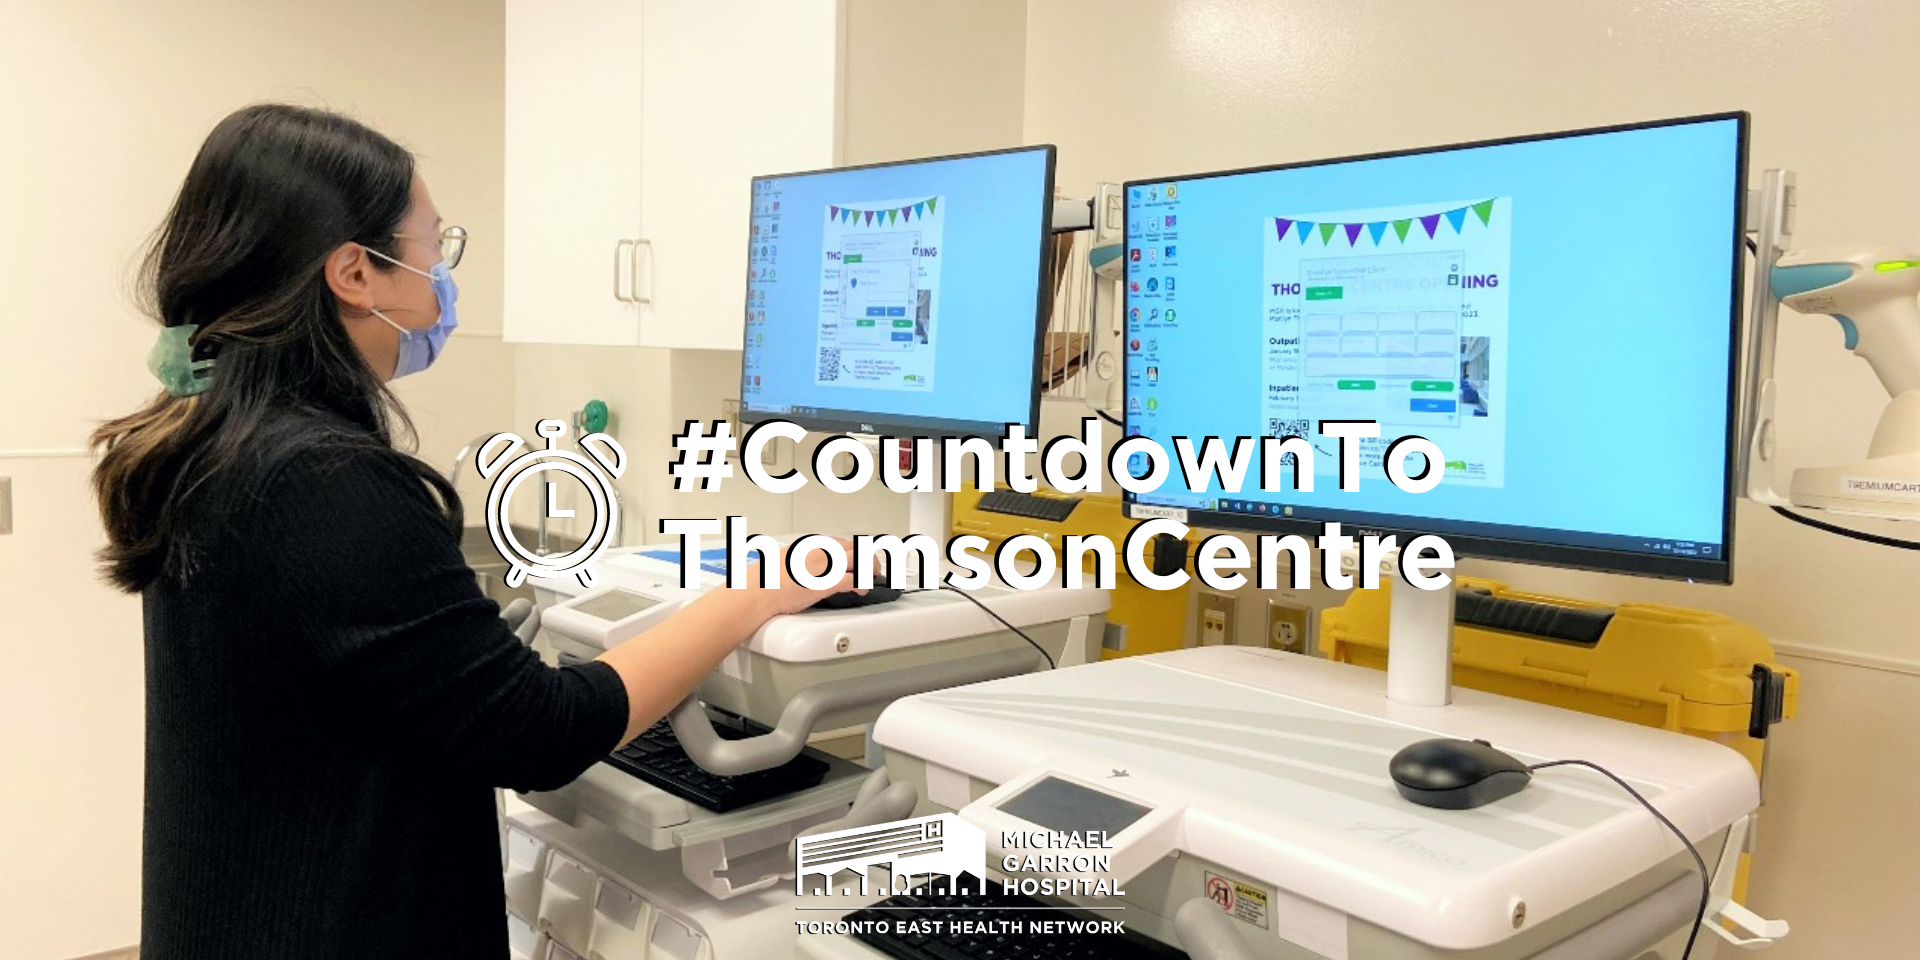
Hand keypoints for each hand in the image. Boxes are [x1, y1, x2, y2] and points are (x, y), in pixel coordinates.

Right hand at [739, 537, 878, 617]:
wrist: (757, 591)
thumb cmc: (764, 580)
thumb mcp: (784, 561)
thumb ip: (800, 561)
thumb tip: (807, 569)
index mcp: (809, 544)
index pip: (840, 542)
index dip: (853, 552)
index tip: (856, 559)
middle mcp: (820, 550)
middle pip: (855, 548)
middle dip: (866, 558)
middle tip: (870, 569)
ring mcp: (825, 564)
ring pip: (861, 560)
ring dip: (870, 570)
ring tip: (871, 579)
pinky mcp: (828, 582)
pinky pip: (856, 580)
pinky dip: (863, 584)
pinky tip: (862, 590)